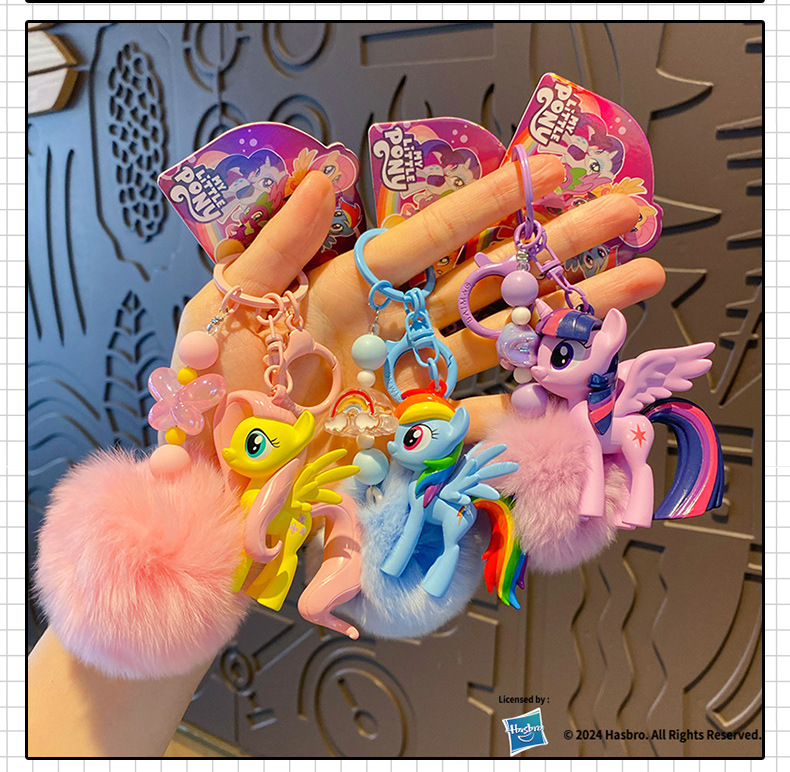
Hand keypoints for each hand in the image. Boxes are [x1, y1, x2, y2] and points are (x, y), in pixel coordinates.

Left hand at [175, 159, 664, 457]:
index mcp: (347, 288)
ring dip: (569, 306)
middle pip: (486, 277)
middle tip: (627, 212)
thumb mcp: (224, 307)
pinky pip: (484, 405)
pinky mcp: (422, 430)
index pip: (430, 237)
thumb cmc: (208, 394)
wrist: (213, 489)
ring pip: (503, 334)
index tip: (548, 173)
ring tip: (638, 276)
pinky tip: (589, 361)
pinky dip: (532, 387)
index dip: (489, 205)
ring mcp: (415, 379)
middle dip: (557, 243)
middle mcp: (394, 327)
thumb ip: (275, 245)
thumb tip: (325, 177)